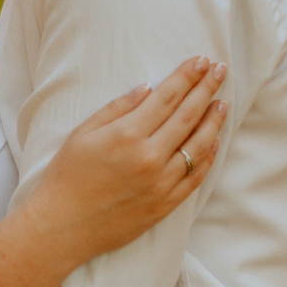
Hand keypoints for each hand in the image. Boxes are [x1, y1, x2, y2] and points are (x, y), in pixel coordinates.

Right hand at [24, 57, 227, 271]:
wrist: (63, 225)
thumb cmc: (67, 176)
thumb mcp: (83, 133)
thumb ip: (117, 108)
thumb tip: (148, 89)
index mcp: (127, 134)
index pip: (167, 98)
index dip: (187, 77)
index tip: (201, 61)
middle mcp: (149, 156)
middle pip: (188, 116)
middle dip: (206, 90)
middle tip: (220, 71)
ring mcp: (161, 182)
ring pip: (198, 146)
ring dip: (213, 121)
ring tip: (222, 103)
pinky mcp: (166, 204)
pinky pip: (195, 176)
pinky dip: (208, 157)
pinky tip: (214, 141)